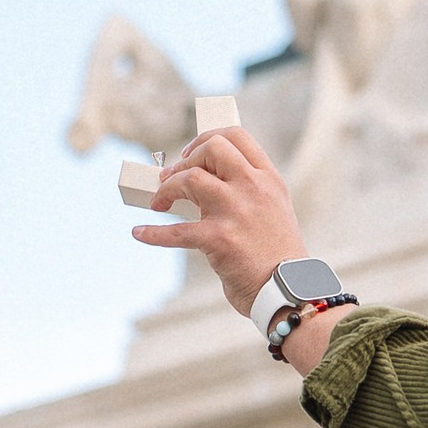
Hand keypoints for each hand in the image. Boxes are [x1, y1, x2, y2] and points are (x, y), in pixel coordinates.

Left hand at [130, 127, 302, 316]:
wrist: (287, 290)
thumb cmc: (277, 254)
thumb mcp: (273, 209)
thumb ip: (249, 190)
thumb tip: (206, 180)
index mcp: (268, 179)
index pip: (237, 136)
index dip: (206, 138)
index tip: (191, 153)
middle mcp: (253, 188)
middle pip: (212, 148)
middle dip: (186, 158)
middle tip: (173, 176)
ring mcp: (236, 211)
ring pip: (191, 178)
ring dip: (167, 188)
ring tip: (159, 203)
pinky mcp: (219, 239)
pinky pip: (176, 231)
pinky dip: (153, 233)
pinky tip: (140, 233)